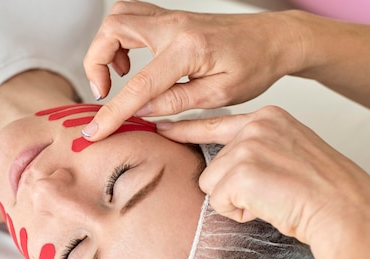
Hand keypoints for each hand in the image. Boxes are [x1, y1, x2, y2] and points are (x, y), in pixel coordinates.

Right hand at [82, 1, 307, 140]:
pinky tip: (133, 64)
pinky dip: (120, 39)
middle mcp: (174, 26)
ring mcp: (171, 17)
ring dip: (106, 47)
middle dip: (95, 62)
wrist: (273, 38)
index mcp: (188, 49)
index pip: (139, 85)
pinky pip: (131, 17)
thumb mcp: (220, 95)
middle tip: (104, 92)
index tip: (95, 131)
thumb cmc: (255, 64)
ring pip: (118, 17)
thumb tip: (142, 110)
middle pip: (113, 28)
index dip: (113, 112)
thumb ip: (177, 102)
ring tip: (118, 77)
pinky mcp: (170, 18)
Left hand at [159, 106, 369, 245]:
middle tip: (272, 192)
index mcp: (268, 117)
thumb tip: (220, 163)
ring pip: (211, 184)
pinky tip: (268, 206)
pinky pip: (218, 202)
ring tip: (271, 199)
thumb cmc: (319, 190)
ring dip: (236, 201)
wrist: (345, 209)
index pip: (216, 122)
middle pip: (212, 165)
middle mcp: (255, 125)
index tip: (163, 128)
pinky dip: (239, 213)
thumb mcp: (287, 153)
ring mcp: (247, 146)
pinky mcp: (241, 171)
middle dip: (234, 188)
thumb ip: (254, 148)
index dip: (186, 130)